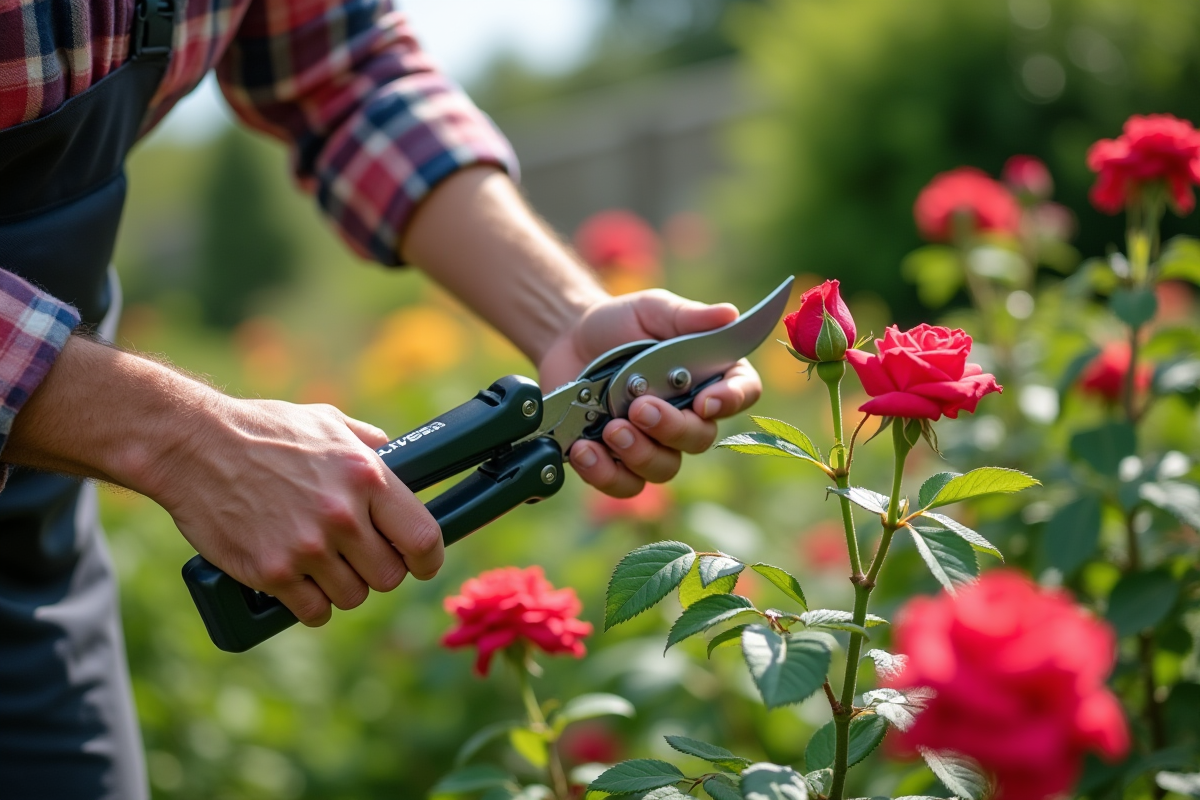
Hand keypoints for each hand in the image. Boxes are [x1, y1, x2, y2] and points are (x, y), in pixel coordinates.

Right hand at [149, 397, 443, 626]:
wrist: (193, 445)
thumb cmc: (262, 429)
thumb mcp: (326, 422)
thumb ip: (368, 443)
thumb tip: (397, 458)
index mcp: (366, 477)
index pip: (423, 538)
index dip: (427, 558)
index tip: (421, 563)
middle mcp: (342, 515)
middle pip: (388, 577)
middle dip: (377, 571)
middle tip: (357, 558)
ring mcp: (307, 547)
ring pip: (352, 597)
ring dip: (342, 587)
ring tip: (322, 565)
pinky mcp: (272, 571)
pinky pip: (313, 610)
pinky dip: (310, 604)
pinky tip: (300, 583)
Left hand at [538, 290, 762, 496]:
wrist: (569, 341)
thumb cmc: (620, 323)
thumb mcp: (653, 310)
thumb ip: (688, 317)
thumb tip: (729, 314)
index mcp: (708, 375)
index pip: (741, 392)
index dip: (732, 401)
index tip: (707, 401)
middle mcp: (687, 415)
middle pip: (699, 438)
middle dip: (671, 428)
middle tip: (639, 408)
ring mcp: (653, 443)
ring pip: (663, 467)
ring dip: (639, 453)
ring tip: (610, 429)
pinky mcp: (617, 461)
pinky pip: (623, 484)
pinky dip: (604, 473)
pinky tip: (583, 450)